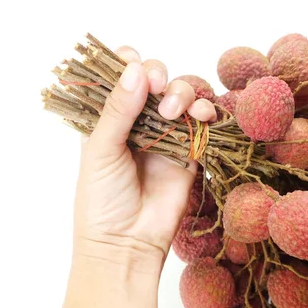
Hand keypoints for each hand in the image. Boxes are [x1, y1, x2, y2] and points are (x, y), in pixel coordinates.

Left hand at [73, 46, 215, 270]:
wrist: (127, 244)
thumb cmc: (102, 200)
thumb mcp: (101, 150)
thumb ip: (118, 110)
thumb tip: (135, 68)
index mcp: (110, 118)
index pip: (122, 77)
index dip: (129, 63)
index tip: (134, 63)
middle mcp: (139, 122)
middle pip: (157, 80)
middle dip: (160, 75)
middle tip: (156, 89)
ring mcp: (167, 137)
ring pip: (183, 97)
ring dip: (183, 93)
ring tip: (173, 111)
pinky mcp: (191, 153)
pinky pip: (204, 125)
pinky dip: (207, 113)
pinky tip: (202, 116)